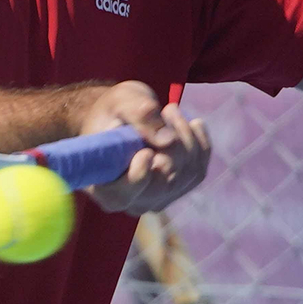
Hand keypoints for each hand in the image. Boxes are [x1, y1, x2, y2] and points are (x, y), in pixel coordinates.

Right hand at [76, 80, 210, 215]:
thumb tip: (167, 139)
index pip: (121, 195)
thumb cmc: (113, 110)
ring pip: (186, 176)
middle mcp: (131, 200)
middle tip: (168, 109)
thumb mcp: (120, 102)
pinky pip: (198, 171)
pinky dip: (200, 144)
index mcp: (102, 185)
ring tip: (171, 110)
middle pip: (163, 185)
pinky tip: (193, 123)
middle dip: (173, 146)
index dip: (137, 178)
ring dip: (187, 137)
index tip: (146, 153)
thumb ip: (138, 115)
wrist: (122, 116)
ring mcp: (157, 198)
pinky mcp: (178, 189)